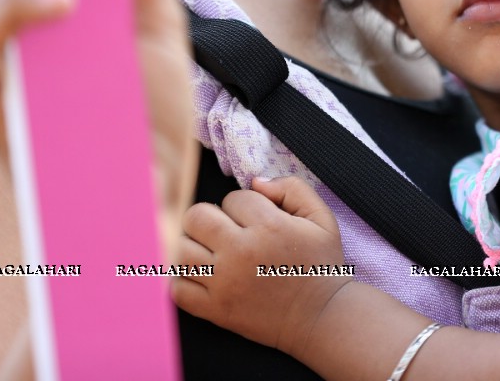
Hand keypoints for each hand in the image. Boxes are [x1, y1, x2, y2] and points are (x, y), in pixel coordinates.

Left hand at [174, 176, 350, 355]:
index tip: (254, 220)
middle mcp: (241, 252)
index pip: (232, 198)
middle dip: (210, 217)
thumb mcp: (321, 218)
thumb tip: (256, 182)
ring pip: (181, 250)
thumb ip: (292, 188)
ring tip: (211, 251)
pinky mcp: (215, 309)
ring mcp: (224, 282)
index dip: (243, 205)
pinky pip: (177, 288)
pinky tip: (202, 275)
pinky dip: (183, 279)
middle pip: (196, 217)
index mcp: (268, 226)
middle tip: (225, 230)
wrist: (320, 316)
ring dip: (194, 245)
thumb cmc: (321, 265)